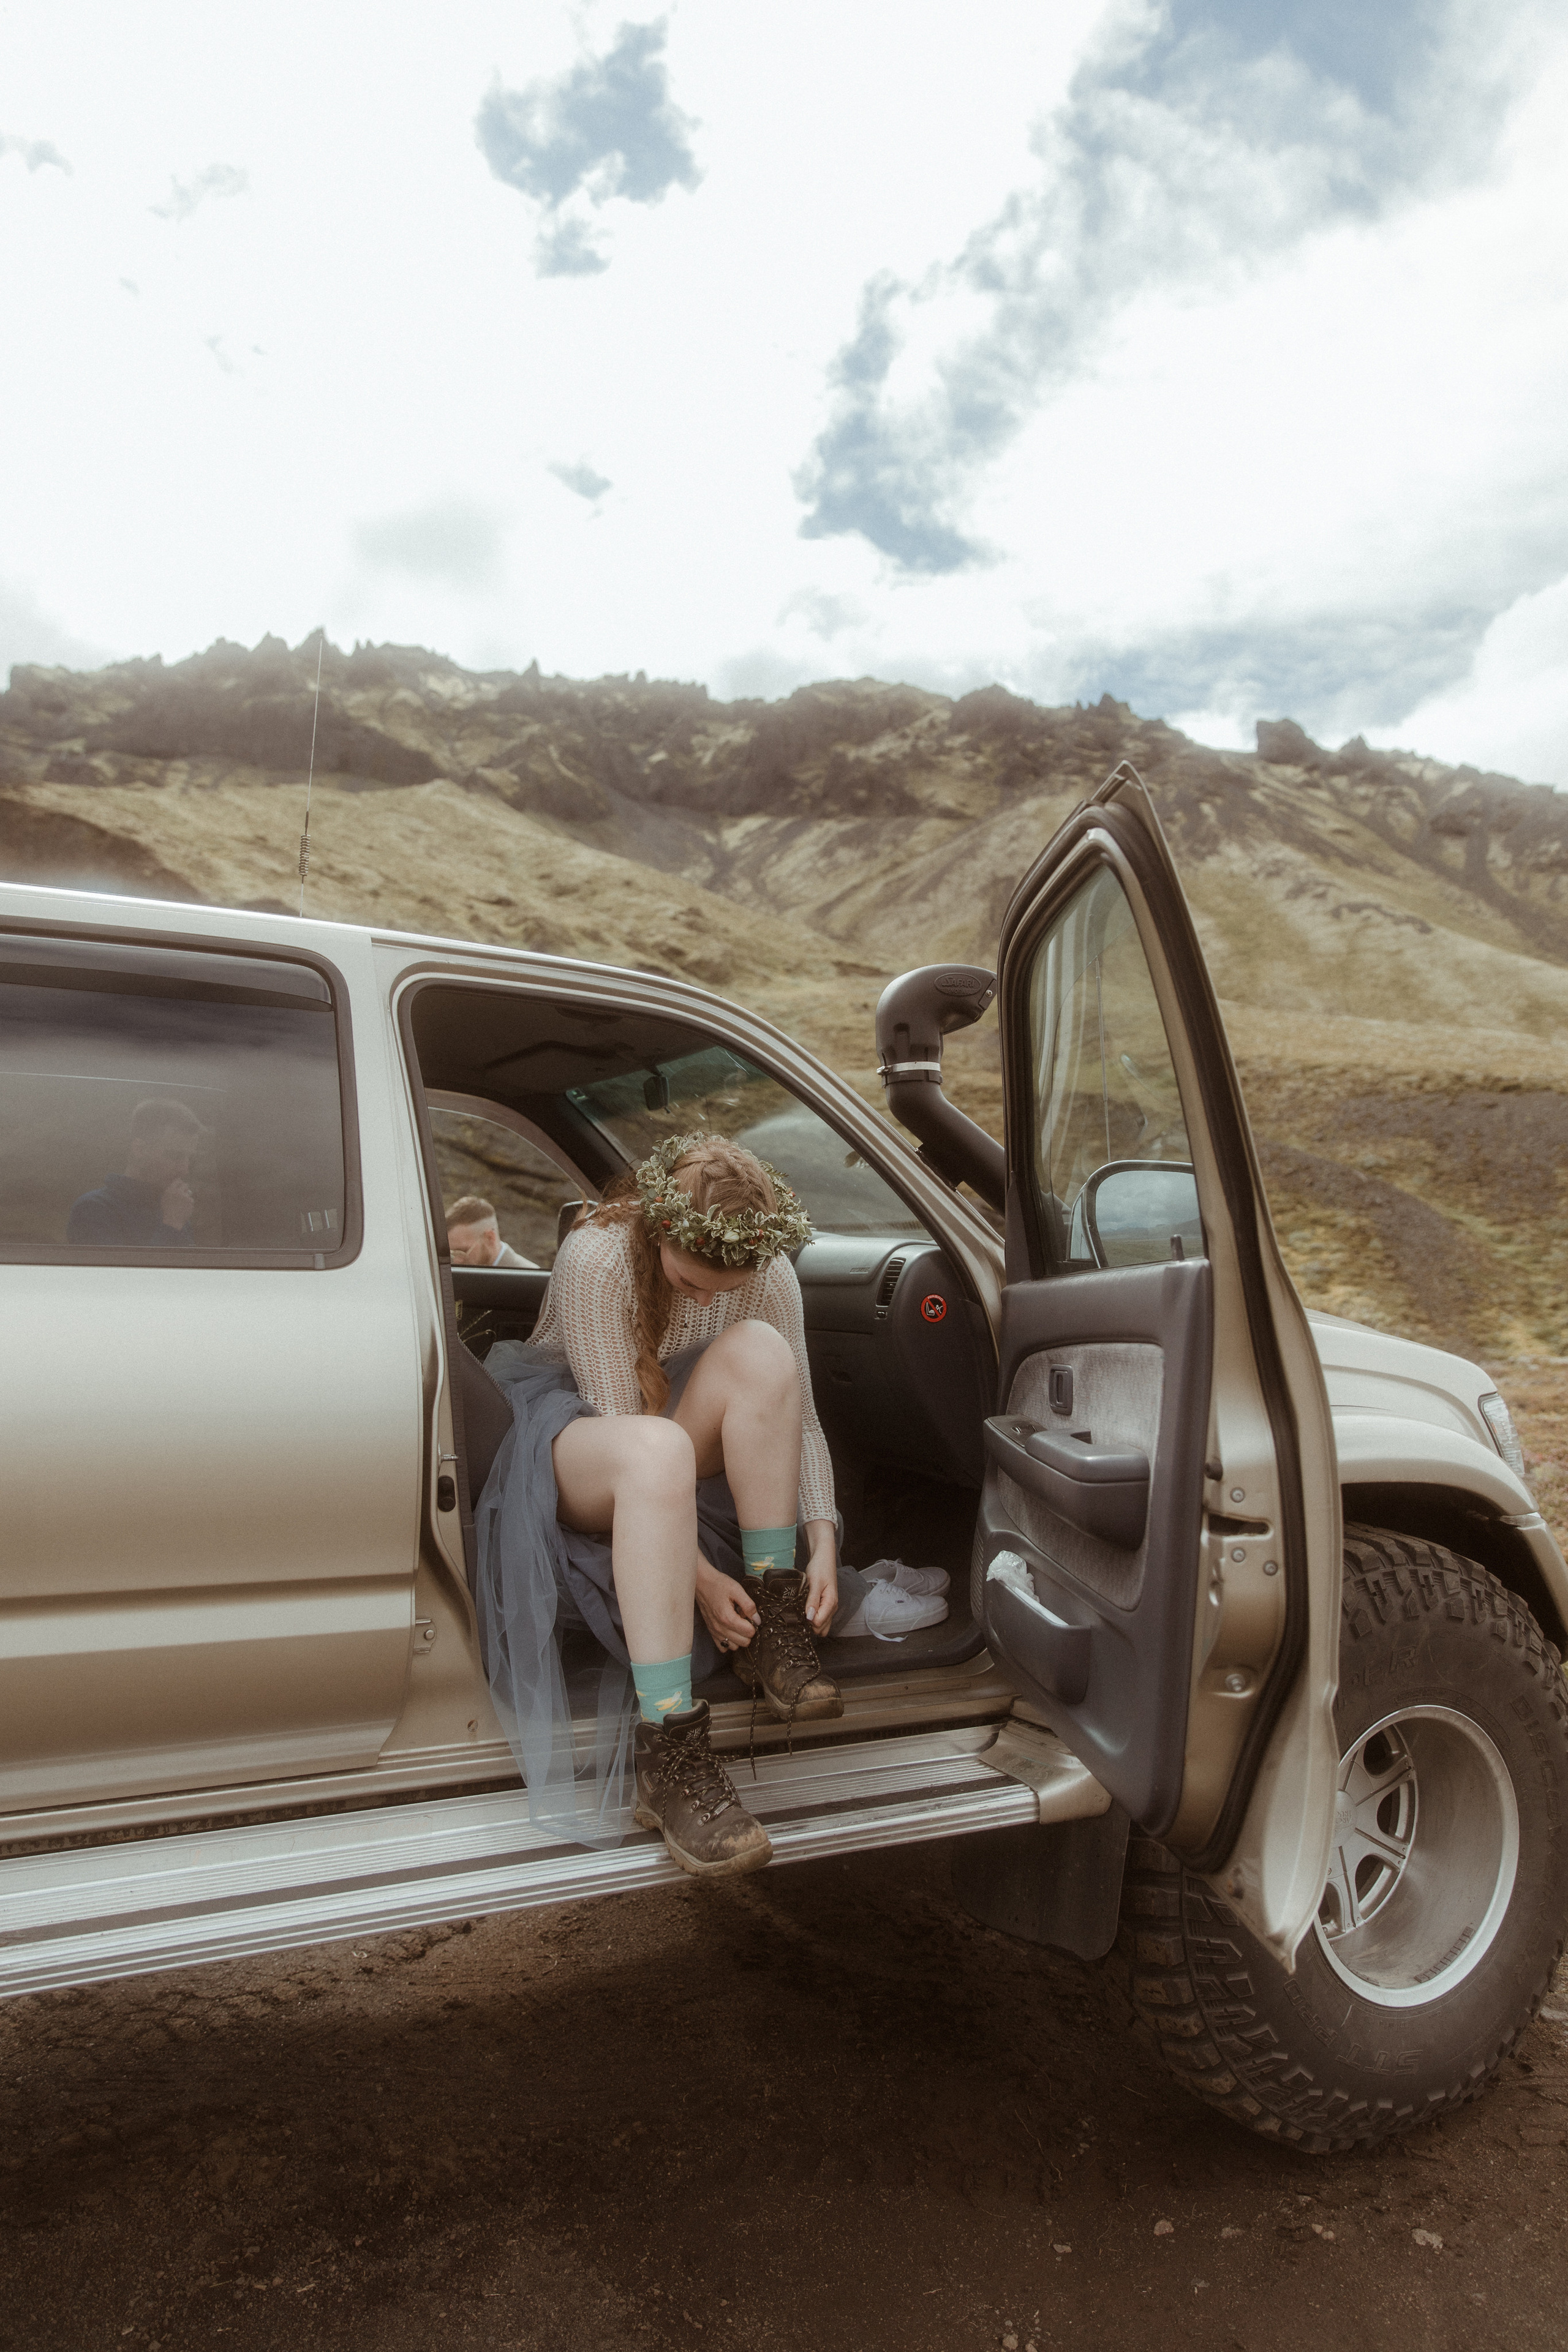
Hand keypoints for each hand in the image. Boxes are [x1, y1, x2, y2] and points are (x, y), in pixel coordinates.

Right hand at [161, 1178, 193, 1230]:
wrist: (173, 1220)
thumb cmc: (167, 1210)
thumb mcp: (165, 1199)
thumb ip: (170, 1190)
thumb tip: (177, 1182)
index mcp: (170, 1190)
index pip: (177, 1180)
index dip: (180, 1182)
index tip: (181, 1185)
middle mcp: (178, 1192)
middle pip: (185, 1185)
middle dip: (185, 1188)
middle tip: (183, 1193)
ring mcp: (185, 1196)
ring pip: (189, 1192)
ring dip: (187, 1196)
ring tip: (182, 1204)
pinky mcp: (190, 1201)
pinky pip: (191, 1200)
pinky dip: (189, 1203)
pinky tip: (185, 1208)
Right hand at [696, 1557, 759, 1652]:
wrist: (701, 1583)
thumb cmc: (718, 1584)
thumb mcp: (737, 1590)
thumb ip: (749, 1606)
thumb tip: (757, 1620)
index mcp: (728, 1618)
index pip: (749, 1632)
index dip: (753, 1624)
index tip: (750, 1615)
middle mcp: (720, 1628)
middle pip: (743, 1642)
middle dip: (748, 1632)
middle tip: (744, 1619)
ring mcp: (714, 1631)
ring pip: (734, 1647)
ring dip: (739, 1638)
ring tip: (737, 1624)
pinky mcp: (711, 1631)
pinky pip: (722, 1647)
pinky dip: (728, 1641)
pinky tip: (730, 1630)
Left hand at [803, 1519, 837, 1634]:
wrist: (823, 1557)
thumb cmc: (820, 1567)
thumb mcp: (814, 1582)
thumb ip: (812, 1600)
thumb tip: (809, 1618)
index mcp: (831, 1603)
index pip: (818, 1624)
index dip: (807, 1621)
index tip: (798, 1611)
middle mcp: (832, 1608)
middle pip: (821, 1629)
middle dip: (809, 1626)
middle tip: (798, 1613)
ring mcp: (829, 1607)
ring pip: (821, 1626)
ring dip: (810, 1623)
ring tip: (800, 1611)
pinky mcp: (824, 1605)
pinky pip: (820, 1619)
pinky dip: (812, 1618)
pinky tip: (804, 1610)